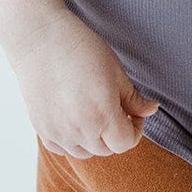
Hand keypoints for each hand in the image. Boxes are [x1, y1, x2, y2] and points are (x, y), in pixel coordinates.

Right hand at [8, 10, 158, 157]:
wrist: (41, 39)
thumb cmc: (82, 49)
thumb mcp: (116, 70)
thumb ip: (134, 98)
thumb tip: (150, 111)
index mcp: (102, 115)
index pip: (126, 143)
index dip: (135, 129)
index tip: (134, 113)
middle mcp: (79, 130)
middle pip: (107, 149)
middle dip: (116, 133)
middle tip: (116, 109)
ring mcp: (57, 132)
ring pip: (84, 152)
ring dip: (95, 139)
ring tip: (95, 113)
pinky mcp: (41, 128)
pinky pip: (62, 148)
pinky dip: (72, 140)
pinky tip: (74, 118)